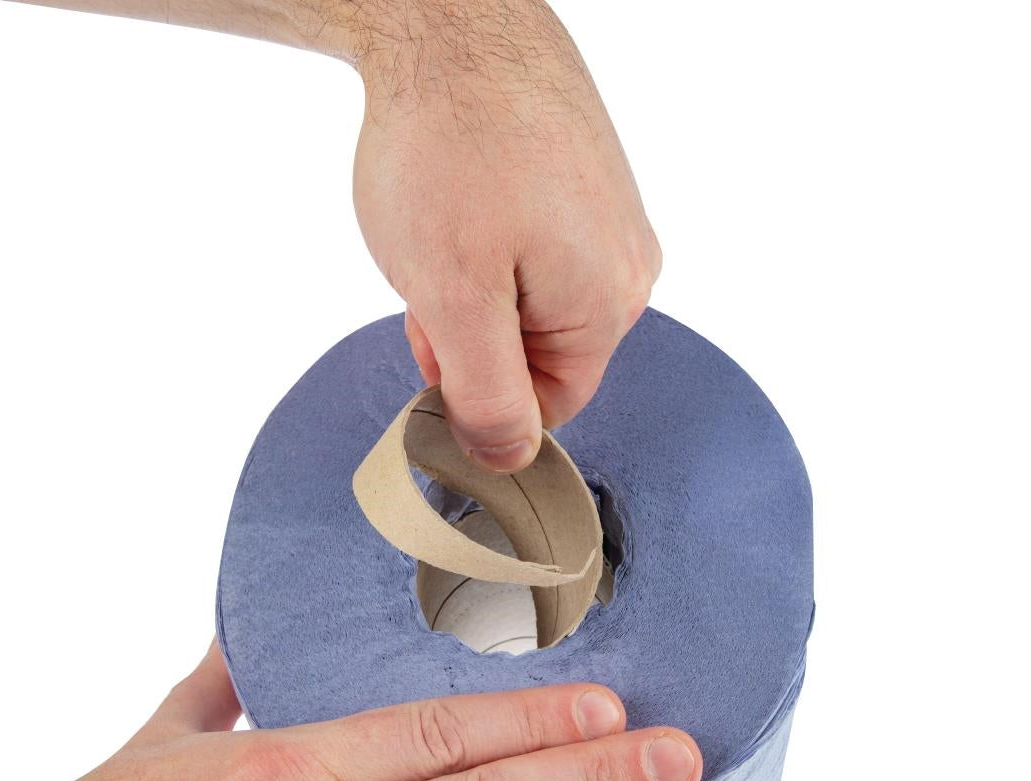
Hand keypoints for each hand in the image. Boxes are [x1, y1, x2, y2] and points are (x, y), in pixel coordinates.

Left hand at [352, 0, 662, 469]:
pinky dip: (485, 249)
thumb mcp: (454, 297)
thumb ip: (486, 395)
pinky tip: (460, 205)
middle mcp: (626, 264)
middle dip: (472, 336)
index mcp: (608, 303)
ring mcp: (610, 219)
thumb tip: (511, 462)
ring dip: (473, 290)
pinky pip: (533, 254)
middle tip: (428, 280)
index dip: (475, 392)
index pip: (546, 407)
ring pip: (528, 304)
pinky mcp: (584, 185)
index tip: (431, 345)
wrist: (452, 18)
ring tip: (442, 232)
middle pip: (538, 355)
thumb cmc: (450, 147)